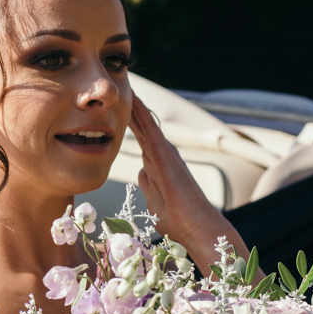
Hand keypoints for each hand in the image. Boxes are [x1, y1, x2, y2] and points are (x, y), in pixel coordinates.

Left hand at [130, 95, 247, 271]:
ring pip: (146, 124)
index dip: (129, 125)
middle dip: (130, 110)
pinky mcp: (166, 156)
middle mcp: (163, 156)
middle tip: (119, 88)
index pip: (140, 141)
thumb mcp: (155, 203)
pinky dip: (142, 114)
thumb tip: (142, 171)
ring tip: (123, 85)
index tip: (115, 111)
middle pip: (142, 128)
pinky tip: (133, 100)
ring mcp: (165, 154)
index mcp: (158, 167)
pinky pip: (151, 130)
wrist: (197, 228)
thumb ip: (149, 186)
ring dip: (135, 106)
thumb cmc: (179, 221)